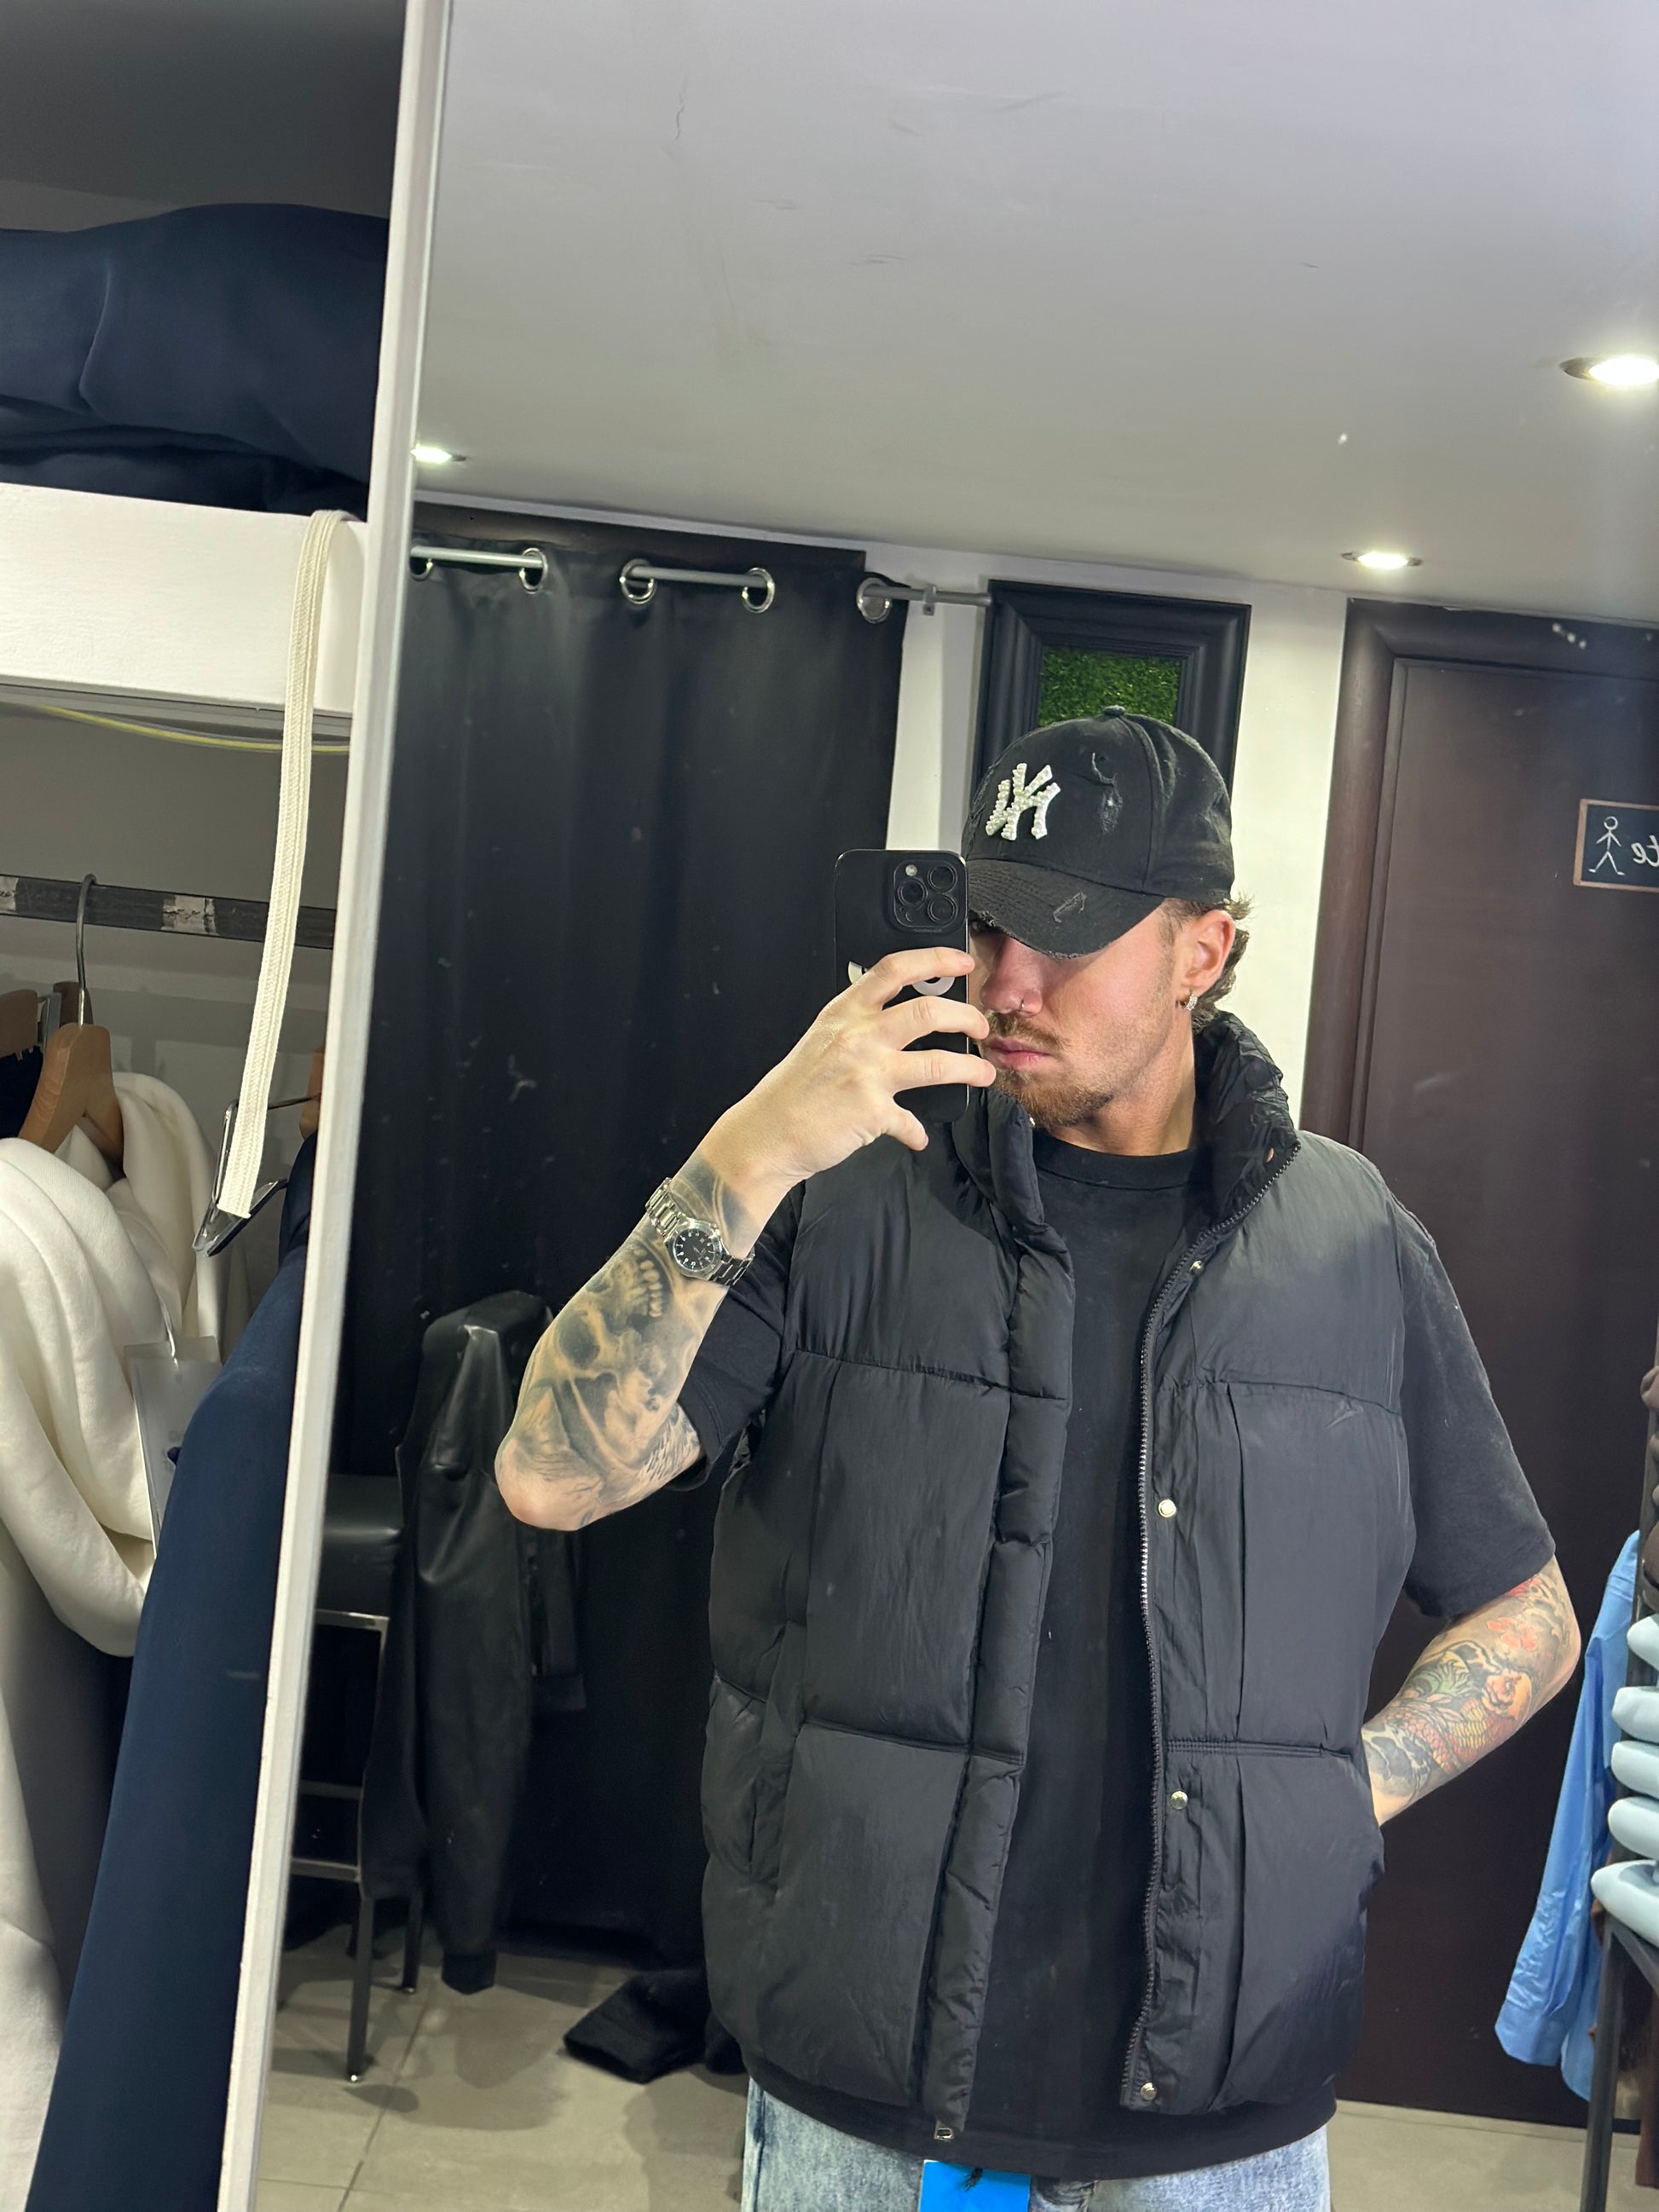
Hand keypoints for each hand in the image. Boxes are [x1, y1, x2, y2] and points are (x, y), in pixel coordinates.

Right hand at [701, 947, 994, 1223]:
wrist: (767, 1132)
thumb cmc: (793, 1090)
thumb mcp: (822, 1040)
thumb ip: (859, 1028)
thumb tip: (899, 1026)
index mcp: (845, 1013)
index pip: (894, 969)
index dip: (935, 960)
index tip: (961, 963)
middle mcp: (859, 1037)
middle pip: (929, 1011)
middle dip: (966, 1017)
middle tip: (979, 1027)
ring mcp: (868, 1074)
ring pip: (939, 1063)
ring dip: (971, 1068)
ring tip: (983, 1073)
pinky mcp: (873, 1111)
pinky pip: (911, 1122)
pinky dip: (917, 1132)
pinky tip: (918, 1135)